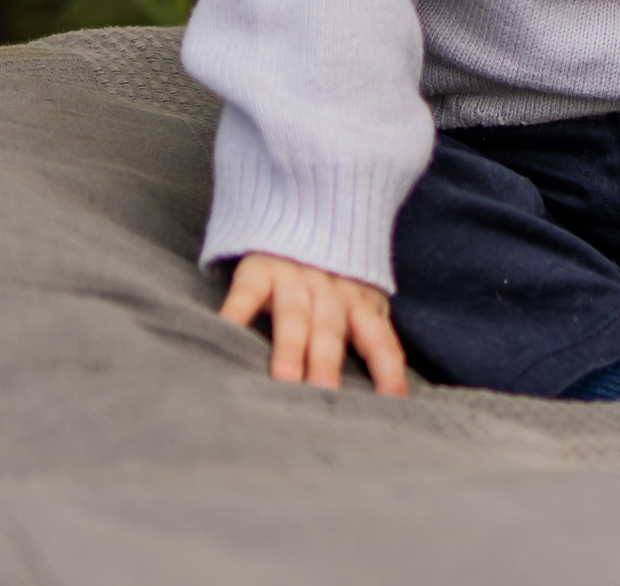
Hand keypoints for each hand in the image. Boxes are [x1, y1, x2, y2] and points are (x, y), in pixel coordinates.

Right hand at [220, 252, 408, 395]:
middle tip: (325, 395)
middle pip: (331, 330)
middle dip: (328, 363)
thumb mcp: (359, 305)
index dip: (388, 372)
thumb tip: (383, 397)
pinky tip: (226, 334)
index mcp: (361, 304)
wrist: (308, 215)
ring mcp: (295, 278)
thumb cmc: (335, 283)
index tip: (393, 403)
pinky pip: (247, 292)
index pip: (380, 341)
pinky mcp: (260, 269)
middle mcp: (332, 292)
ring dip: (291, 344)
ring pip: (295, 314)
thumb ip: (367, 341)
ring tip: (285, 376)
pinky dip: (236, 313)